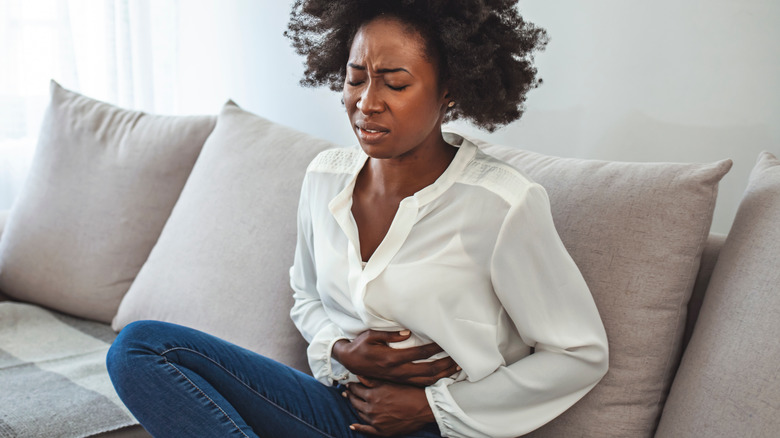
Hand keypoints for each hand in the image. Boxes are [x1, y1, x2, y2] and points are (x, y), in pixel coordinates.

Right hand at [332, 329, 458, 385]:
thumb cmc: (361, 346)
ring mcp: (398, 378)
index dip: (433, 349)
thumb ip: (389, 334)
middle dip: (444, 366)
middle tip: (458, 360)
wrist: (350, 361)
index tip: (445, 342)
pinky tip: (442, 376)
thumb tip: (407, 332)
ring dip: (441, 375)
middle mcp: (397, 371)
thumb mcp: (371, 336)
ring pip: (424, 380)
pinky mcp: (398, 380)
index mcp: (391, 359)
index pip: (418, 354)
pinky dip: (433, 381)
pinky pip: (419, 383)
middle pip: (426, 371)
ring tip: (455, 369)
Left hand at [344, 376, 434, 435]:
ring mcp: (376, 421)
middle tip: (347, 392)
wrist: (425, 408)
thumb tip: (358, 376)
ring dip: (355, 408)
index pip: (356, 389)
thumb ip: (373, 380)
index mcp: (373, 395)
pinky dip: (358, 428)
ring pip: (359, 414)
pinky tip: (353, 425)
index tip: (349, 384)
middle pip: (355, 401)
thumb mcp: (391, 382)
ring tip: (352, 402)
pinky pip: (366, 430)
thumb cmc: (410, 392)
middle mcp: (372, 408)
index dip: (352, 386)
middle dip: (350, 395)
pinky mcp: (382, 431)